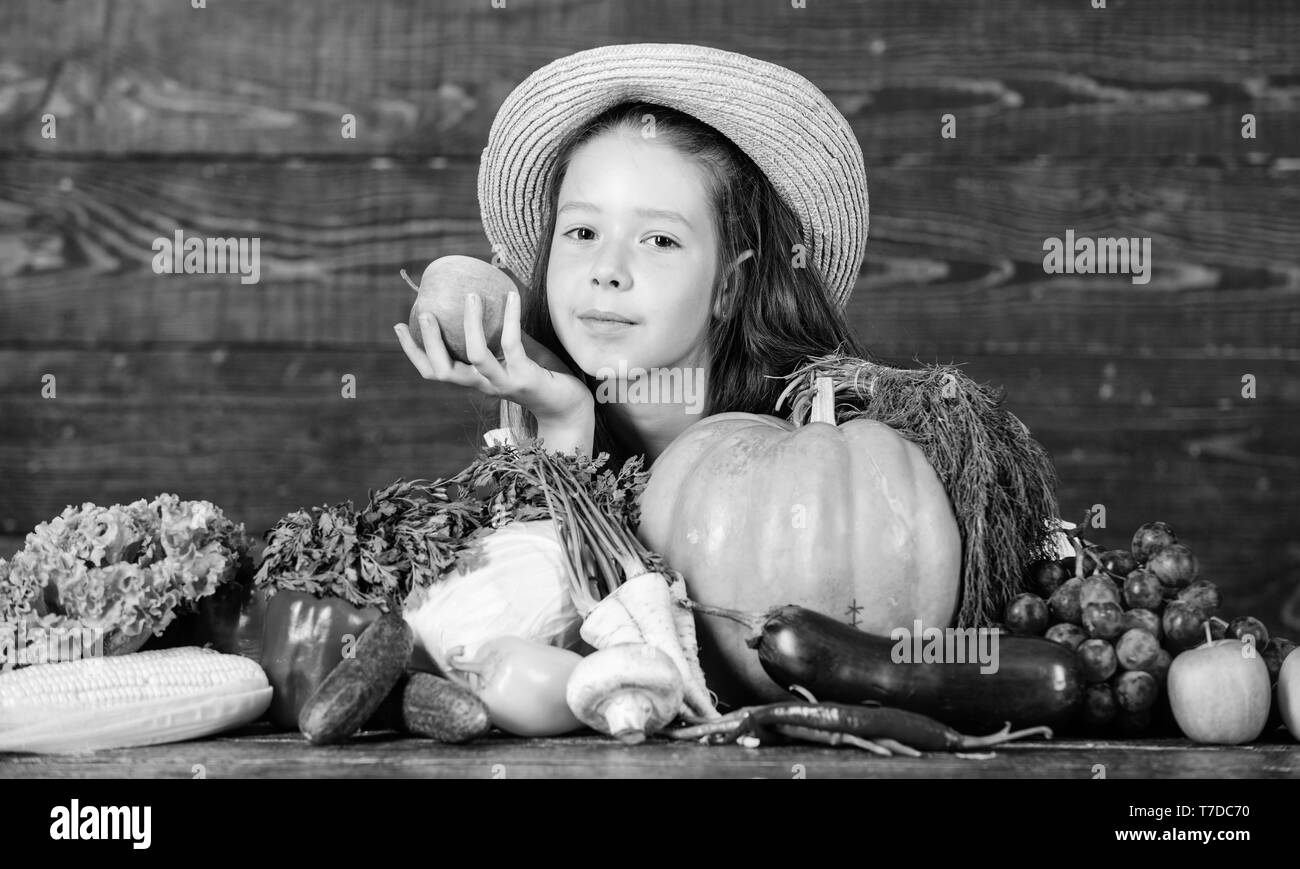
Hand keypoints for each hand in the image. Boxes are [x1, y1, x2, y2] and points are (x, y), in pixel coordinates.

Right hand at [394, 290, 593, 424]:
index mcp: (473, 381)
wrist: (569, 405)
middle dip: (429, 343)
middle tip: (423, 313)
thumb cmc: (541, 374)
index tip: (398, 327)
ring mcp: (503, 383)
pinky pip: (511, 344)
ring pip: (475, 356)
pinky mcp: (525, 376)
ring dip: (470, 324)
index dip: (412, 352)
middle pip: (443, 372)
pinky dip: (509, 317)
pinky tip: (511, 295)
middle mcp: (483, 386)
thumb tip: (482, 294)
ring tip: (472, 295)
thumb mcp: (511, 353)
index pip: (434, 371)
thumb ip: (494, 334)